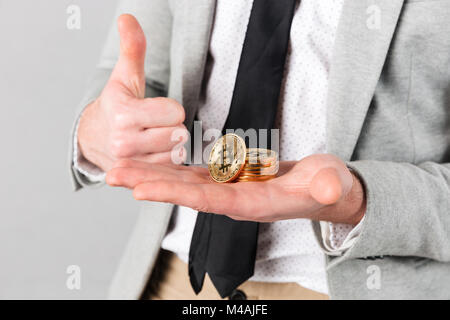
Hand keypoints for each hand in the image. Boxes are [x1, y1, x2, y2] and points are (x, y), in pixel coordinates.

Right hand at [77, 14, 187, 171]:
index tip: (157, 109)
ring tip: (155, 138)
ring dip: (172, 144)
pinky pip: (171, 167)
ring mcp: (132, 163)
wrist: (94, 137)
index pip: (175, 112)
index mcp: (124, 114)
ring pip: (177, 152)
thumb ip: (132, 49)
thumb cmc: (116, 105)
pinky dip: (168, 160)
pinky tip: (156, 152)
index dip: (171, 109)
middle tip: (156, 124)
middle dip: (173, 127)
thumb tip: (127, 17)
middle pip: (180, 134)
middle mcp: (125, 142)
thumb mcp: (124, 76)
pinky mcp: (138, 176)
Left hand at [106, 154, 365, 224]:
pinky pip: (194, 175)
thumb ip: (327, 188)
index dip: (176, 194)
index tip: (142, 190)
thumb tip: (326, 188)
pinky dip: (170, 170)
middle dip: (149, 184)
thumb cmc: (329, 188)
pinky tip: (150, 165)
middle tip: (112, 174)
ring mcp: (231, 190)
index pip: (210, 200)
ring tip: (119, 170)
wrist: (327, 192)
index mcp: (255, 203)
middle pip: (186, 193)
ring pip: (184, 184)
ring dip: (152, 176)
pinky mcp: (231, 180)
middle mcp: (235, 201)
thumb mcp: (333, 185)